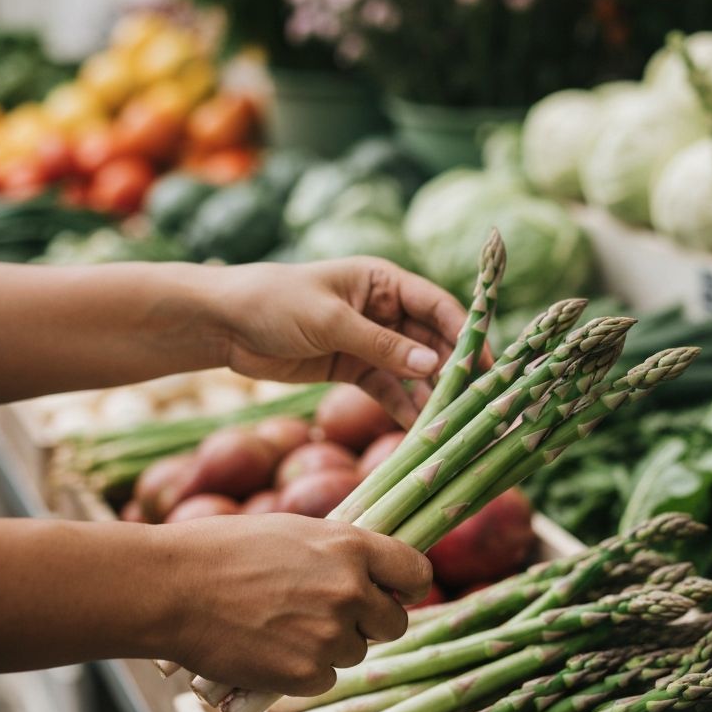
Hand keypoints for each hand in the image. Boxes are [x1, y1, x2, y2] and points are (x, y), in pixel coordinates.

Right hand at [158, 513, 432, 695]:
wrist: (172, 588)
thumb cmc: (225, 549)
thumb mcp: (294, 532)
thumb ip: (340, 552)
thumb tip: (373, 571)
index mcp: (351, 547)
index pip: (417, 573)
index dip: (409, 586)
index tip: (398, 592)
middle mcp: (351, 591)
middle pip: (395, 623)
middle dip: (370, 621)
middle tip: (332, 614)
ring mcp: (330, 636)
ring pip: (356, 653)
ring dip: (332, 646)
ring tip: (284, 625)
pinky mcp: (306, 676)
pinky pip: (325, 679)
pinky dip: (305, 671)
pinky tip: (271, 649)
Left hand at [210, 258, 469, 425]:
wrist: (224, 325)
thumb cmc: (275, 303)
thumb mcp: (331, 322)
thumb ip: (382, 345)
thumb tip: (434, 366)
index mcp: (383, 281)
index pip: (437, 306)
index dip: (465, 333)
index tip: (487, 364)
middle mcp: (384, 309)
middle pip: (431, 341)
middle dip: (453, 371)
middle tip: (476, 403)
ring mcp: (369, 341)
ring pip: (412, 369)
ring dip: (430, 394)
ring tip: (451, 423)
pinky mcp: (352, 368)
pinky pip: (386, 389)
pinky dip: (401, 406)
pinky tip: (418, 429)